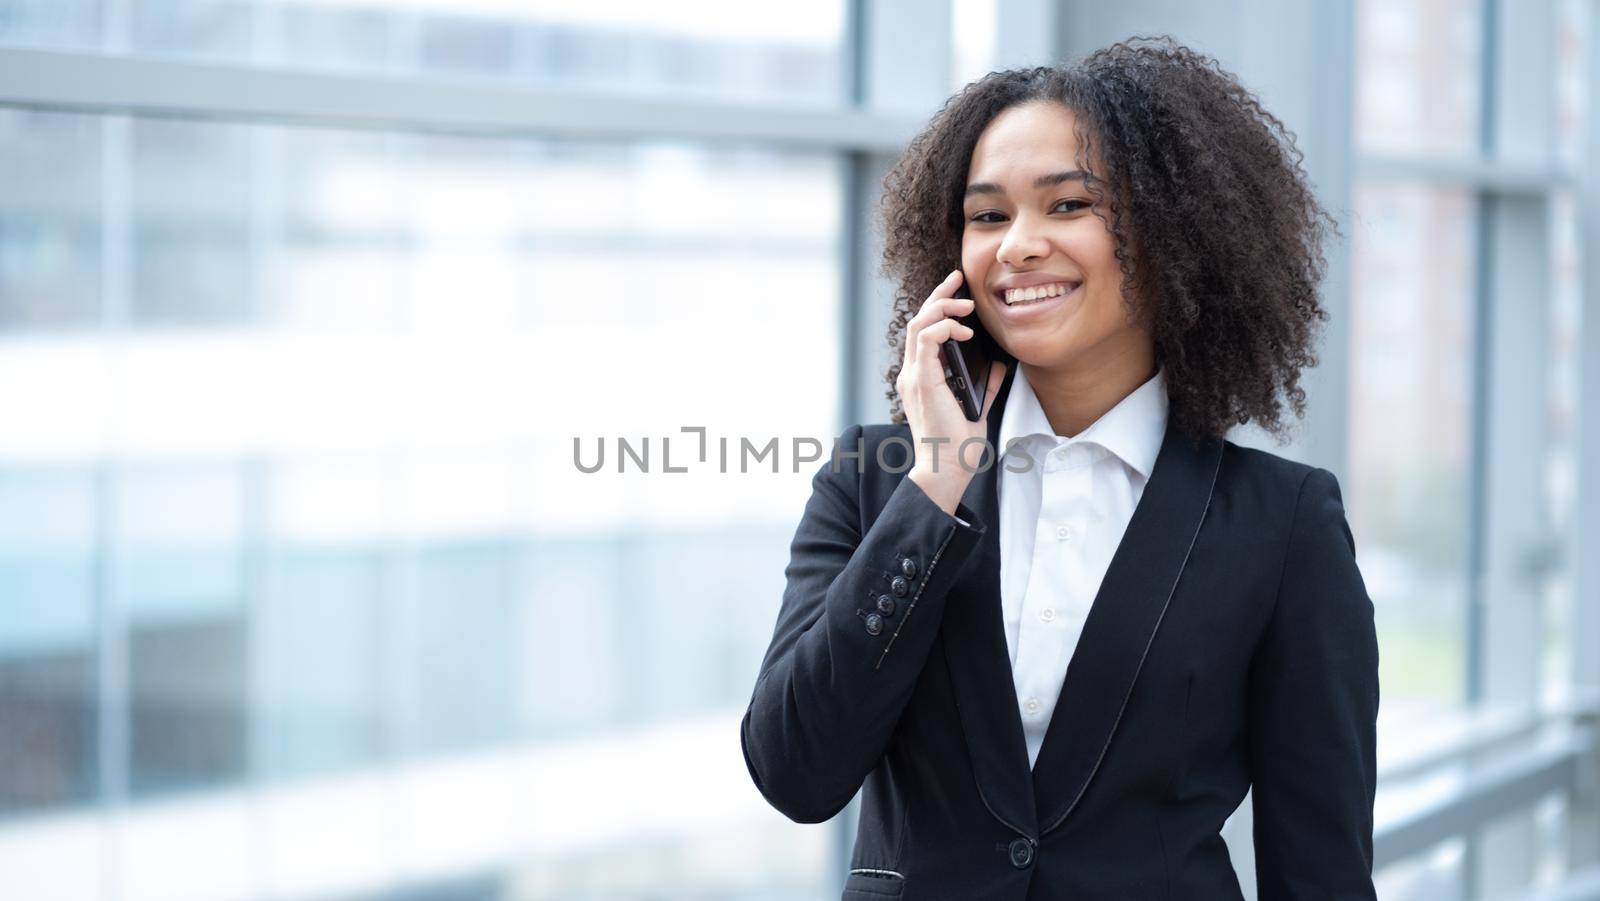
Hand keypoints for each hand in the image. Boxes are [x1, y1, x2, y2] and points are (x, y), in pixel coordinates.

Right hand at [896, 269, 1006, 514]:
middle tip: (958, 279)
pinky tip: (964, 331)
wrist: (947, 467)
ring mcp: (914, 376)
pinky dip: (944, 327)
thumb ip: (986, 384)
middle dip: (938, 295)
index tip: (958, 292)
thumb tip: (1000, 365)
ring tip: (966, 307)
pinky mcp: (922, 381)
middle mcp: (912, 373)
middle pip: (918, 320)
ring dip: (942, 308)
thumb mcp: (977, 406)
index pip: (923, 332)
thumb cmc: (958, 444)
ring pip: (918, 324)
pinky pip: (927, 339)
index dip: (938, 307)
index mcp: (921, 377)